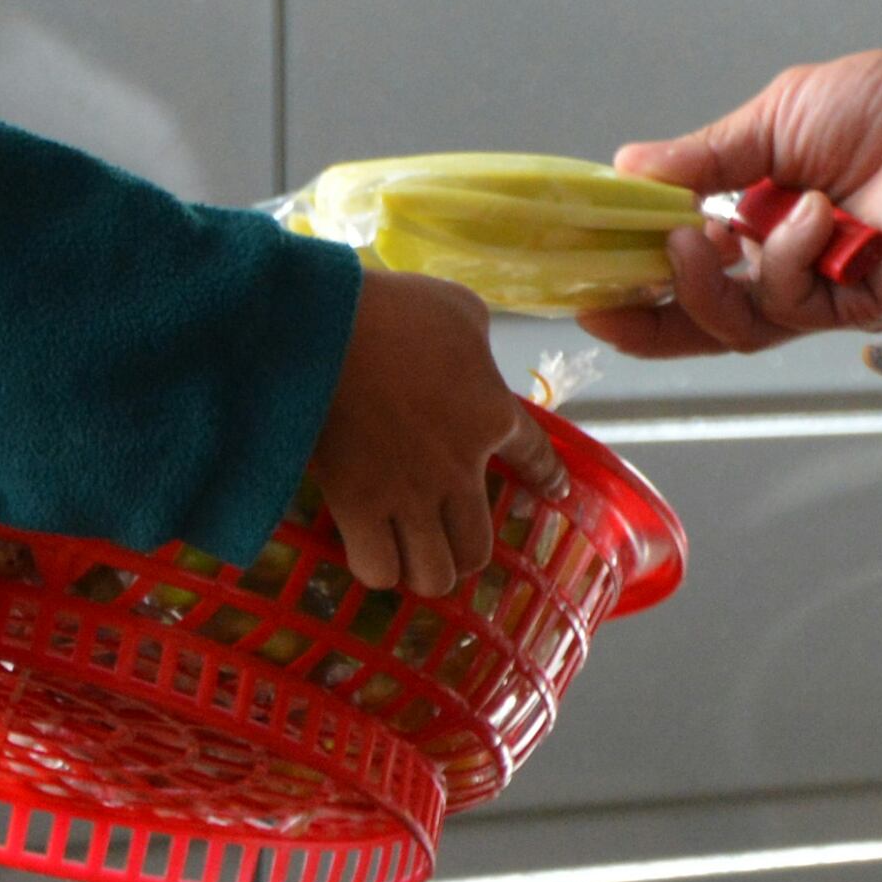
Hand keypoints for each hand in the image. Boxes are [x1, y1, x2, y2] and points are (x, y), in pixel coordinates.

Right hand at [301, 264, 547, 599]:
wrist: (326, 330)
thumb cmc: (393, 309)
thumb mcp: (457, 308)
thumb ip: (476, 339)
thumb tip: (472, 351)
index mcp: (493, 414)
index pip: (535, 459)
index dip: (546, 478)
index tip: (555, 491)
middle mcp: (459, 470)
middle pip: (476, 549)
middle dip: (464, 550)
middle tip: (446, 536)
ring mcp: (408, 495)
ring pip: (433, 574)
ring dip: (425, 568)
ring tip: (410, 555)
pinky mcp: (357, 507)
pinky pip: (378, 569)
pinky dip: (378, 566)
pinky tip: (372, 550)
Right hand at [590, 47, 881, 356]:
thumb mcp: (773, 120)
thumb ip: (703, 157)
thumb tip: (624, 169)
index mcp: (759, 222)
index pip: (684, 269)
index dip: (633, 282)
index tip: (583, 277)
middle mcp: (785, 265)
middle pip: (701, 320)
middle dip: (647, 317)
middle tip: (608, 297)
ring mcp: (822, 290)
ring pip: (738, 324)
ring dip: (706, 282)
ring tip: (701, 233)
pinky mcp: (859, 305)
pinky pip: (795, 305)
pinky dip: (788, 256)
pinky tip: (811, 212)